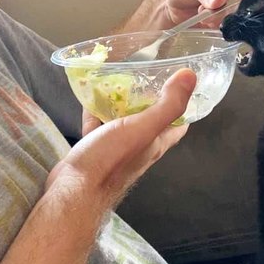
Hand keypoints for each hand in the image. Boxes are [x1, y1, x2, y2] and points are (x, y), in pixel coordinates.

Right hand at [46, 69, 195, 208]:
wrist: (74, 189)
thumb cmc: (111, 160)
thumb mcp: (143, 128)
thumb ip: (167, 105)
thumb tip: (190, 76)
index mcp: (156, 142)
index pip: (178, 123)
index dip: (182, 105)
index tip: (178, 83)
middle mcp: (140, 147)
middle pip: (150, 119)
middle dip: (149, 97)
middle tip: (144, 74)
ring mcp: (116, 149)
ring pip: (123, 120)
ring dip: (121, 102)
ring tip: (118, 78)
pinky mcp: (95, 149)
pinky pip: (97, 124)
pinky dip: (95, 110)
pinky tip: (91, 95)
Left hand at [159, 0, 263, 26]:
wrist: (166, 3)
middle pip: (248, 3)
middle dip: (233, 8)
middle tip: (217, 9)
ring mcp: (230, 8)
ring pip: (238, 17)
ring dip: (221, 18)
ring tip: (203, 11)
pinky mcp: (224, 22)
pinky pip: (229, 27)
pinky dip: (216, 26)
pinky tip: (204, 20)